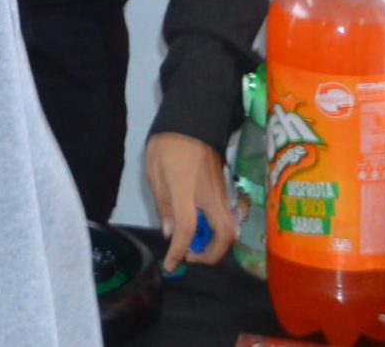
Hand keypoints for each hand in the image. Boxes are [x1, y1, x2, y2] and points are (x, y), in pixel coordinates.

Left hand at [145, 132, 235, 272]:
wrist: (194, 120)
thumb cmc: (168, 143)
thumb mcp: (154, 171)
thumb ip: (163, 204)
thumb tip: (170, 232)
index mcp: (186, 188)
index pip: (188, 227)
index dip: (180, 250)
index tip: (171, 264)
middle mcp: (210, 195)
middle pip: (225, 236)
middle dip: (211, 255)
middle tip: (190, 255)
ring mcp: (222, 193)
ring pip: (230, 229)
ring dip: (215, 245)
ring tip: (193, 244)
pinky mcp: (226, 191)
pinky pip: (228, 219)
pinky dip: (218, 232)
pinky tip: (201, 229)